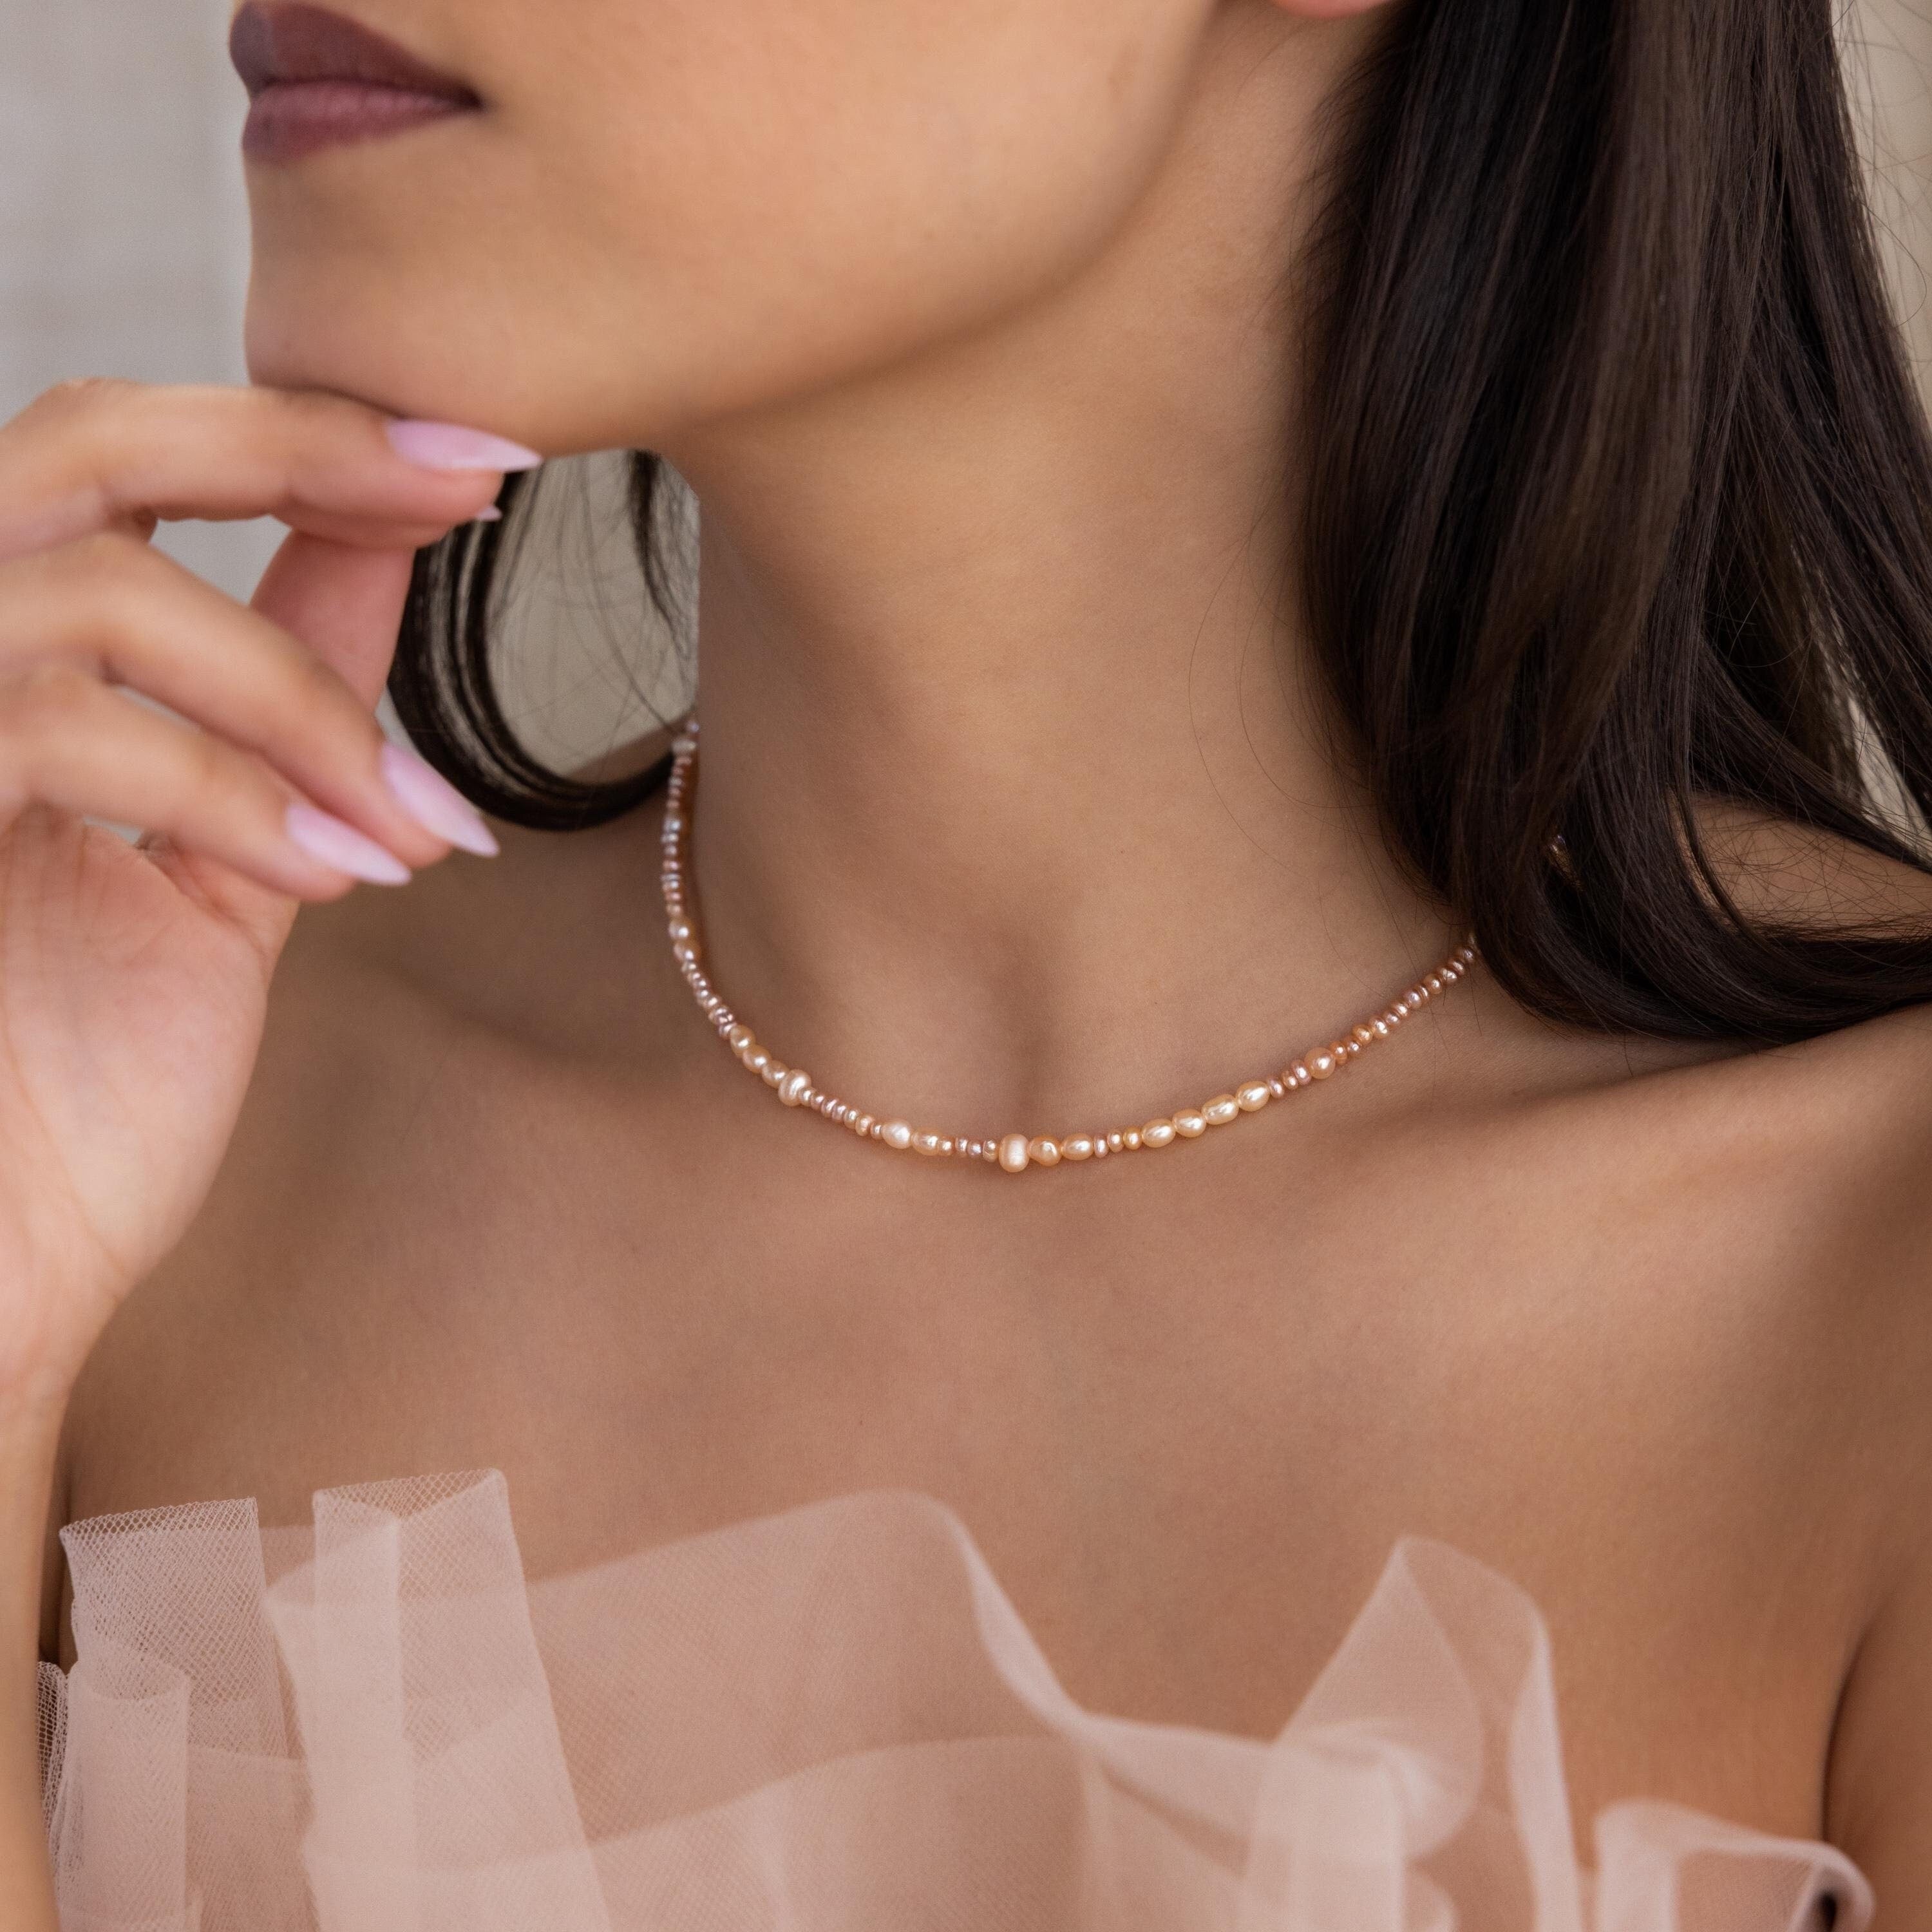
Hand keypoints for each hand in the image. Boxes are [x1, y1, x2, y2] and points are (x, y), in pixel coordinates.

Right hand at [0, 380, 533, 1405]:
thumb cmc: (70, 1097)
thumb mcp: (221, 862)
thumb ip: (281, 708)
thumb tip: (385, 554)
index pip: (123, 462)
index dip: (298, 433)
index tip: (474, 462)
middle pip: (83, 437)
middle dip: (295, 447)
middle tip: (467, 488)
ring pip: (103, 595)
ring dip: (301, 705)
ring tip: (405, 831)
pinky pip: (64, 727)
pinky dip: (235, 792)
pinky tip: (336, 874)